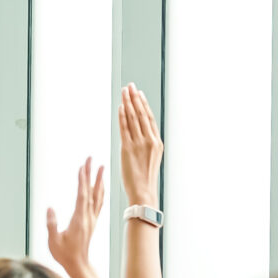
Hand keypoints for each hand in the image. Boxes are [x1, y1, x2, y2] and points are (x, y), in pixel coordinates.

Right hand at [44, 159, 106, 276]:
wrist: (79, 265)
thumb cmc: (65, 255)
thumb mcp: (53, 241)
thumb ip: (52, 224)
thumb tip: (50, 208)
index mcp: (79, 219)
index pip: (81, 196)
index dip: (82, 180)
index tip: (82, 166)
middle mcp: (88, 217)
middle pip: (91, 191)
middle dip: (91, 174)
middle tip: (91, 159)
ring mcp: (91, 219)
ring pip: (97, 196)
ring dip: (99, 180)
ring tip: (101, 167)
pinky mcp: (92, 221)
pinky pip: (98, 203)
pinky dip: (100, 191)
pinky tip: (101, 186)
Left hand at [117, 84, 162, 209]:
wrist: (143, 192)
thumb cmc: (145, 178)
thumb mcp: (151, 158)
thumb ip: (147, 144)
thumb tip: (140, 133)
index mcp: (157, 142)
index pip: (149, 118)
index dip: (143, 104)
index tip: (138, 94)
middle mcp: (150, 140)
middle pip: (141, 114)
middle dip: (135, 98)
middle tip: (130, 86)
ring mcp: (139, 143)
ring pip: (133, 118)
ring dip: (128, 103)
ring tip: (124, 91)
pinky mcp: (128, 148)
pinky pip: (125, 128)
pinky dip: (123, 116)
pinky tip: (121, 107)